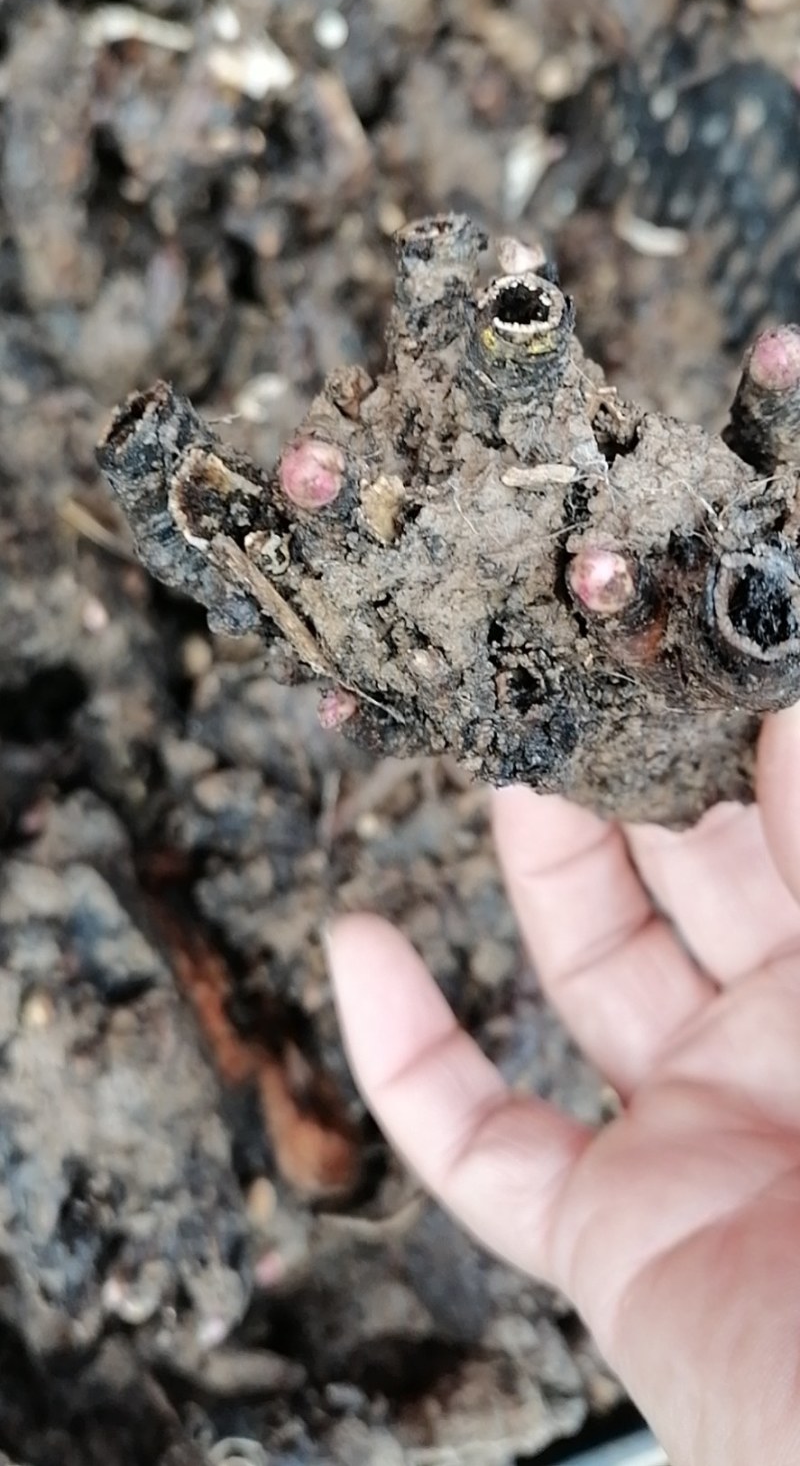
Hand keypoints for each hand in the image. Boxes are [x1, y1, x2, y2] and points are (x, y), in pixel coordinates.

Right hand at [328, 706, 799, 1465]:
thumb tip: (791, 700)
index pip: (798, 820)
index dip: (755, 726)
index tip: (703, 627)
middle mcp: (789, 1043)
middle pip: (697, 869)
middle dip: (641, 759)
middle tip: (588, 648)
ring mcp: (695, 1132)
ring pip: (591, 966)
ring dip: (537, 853)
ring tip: (496, 735)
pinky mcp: (612, 1228)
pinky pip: (484, 1144)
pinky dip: (406, 1053)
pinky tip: (360, 947)